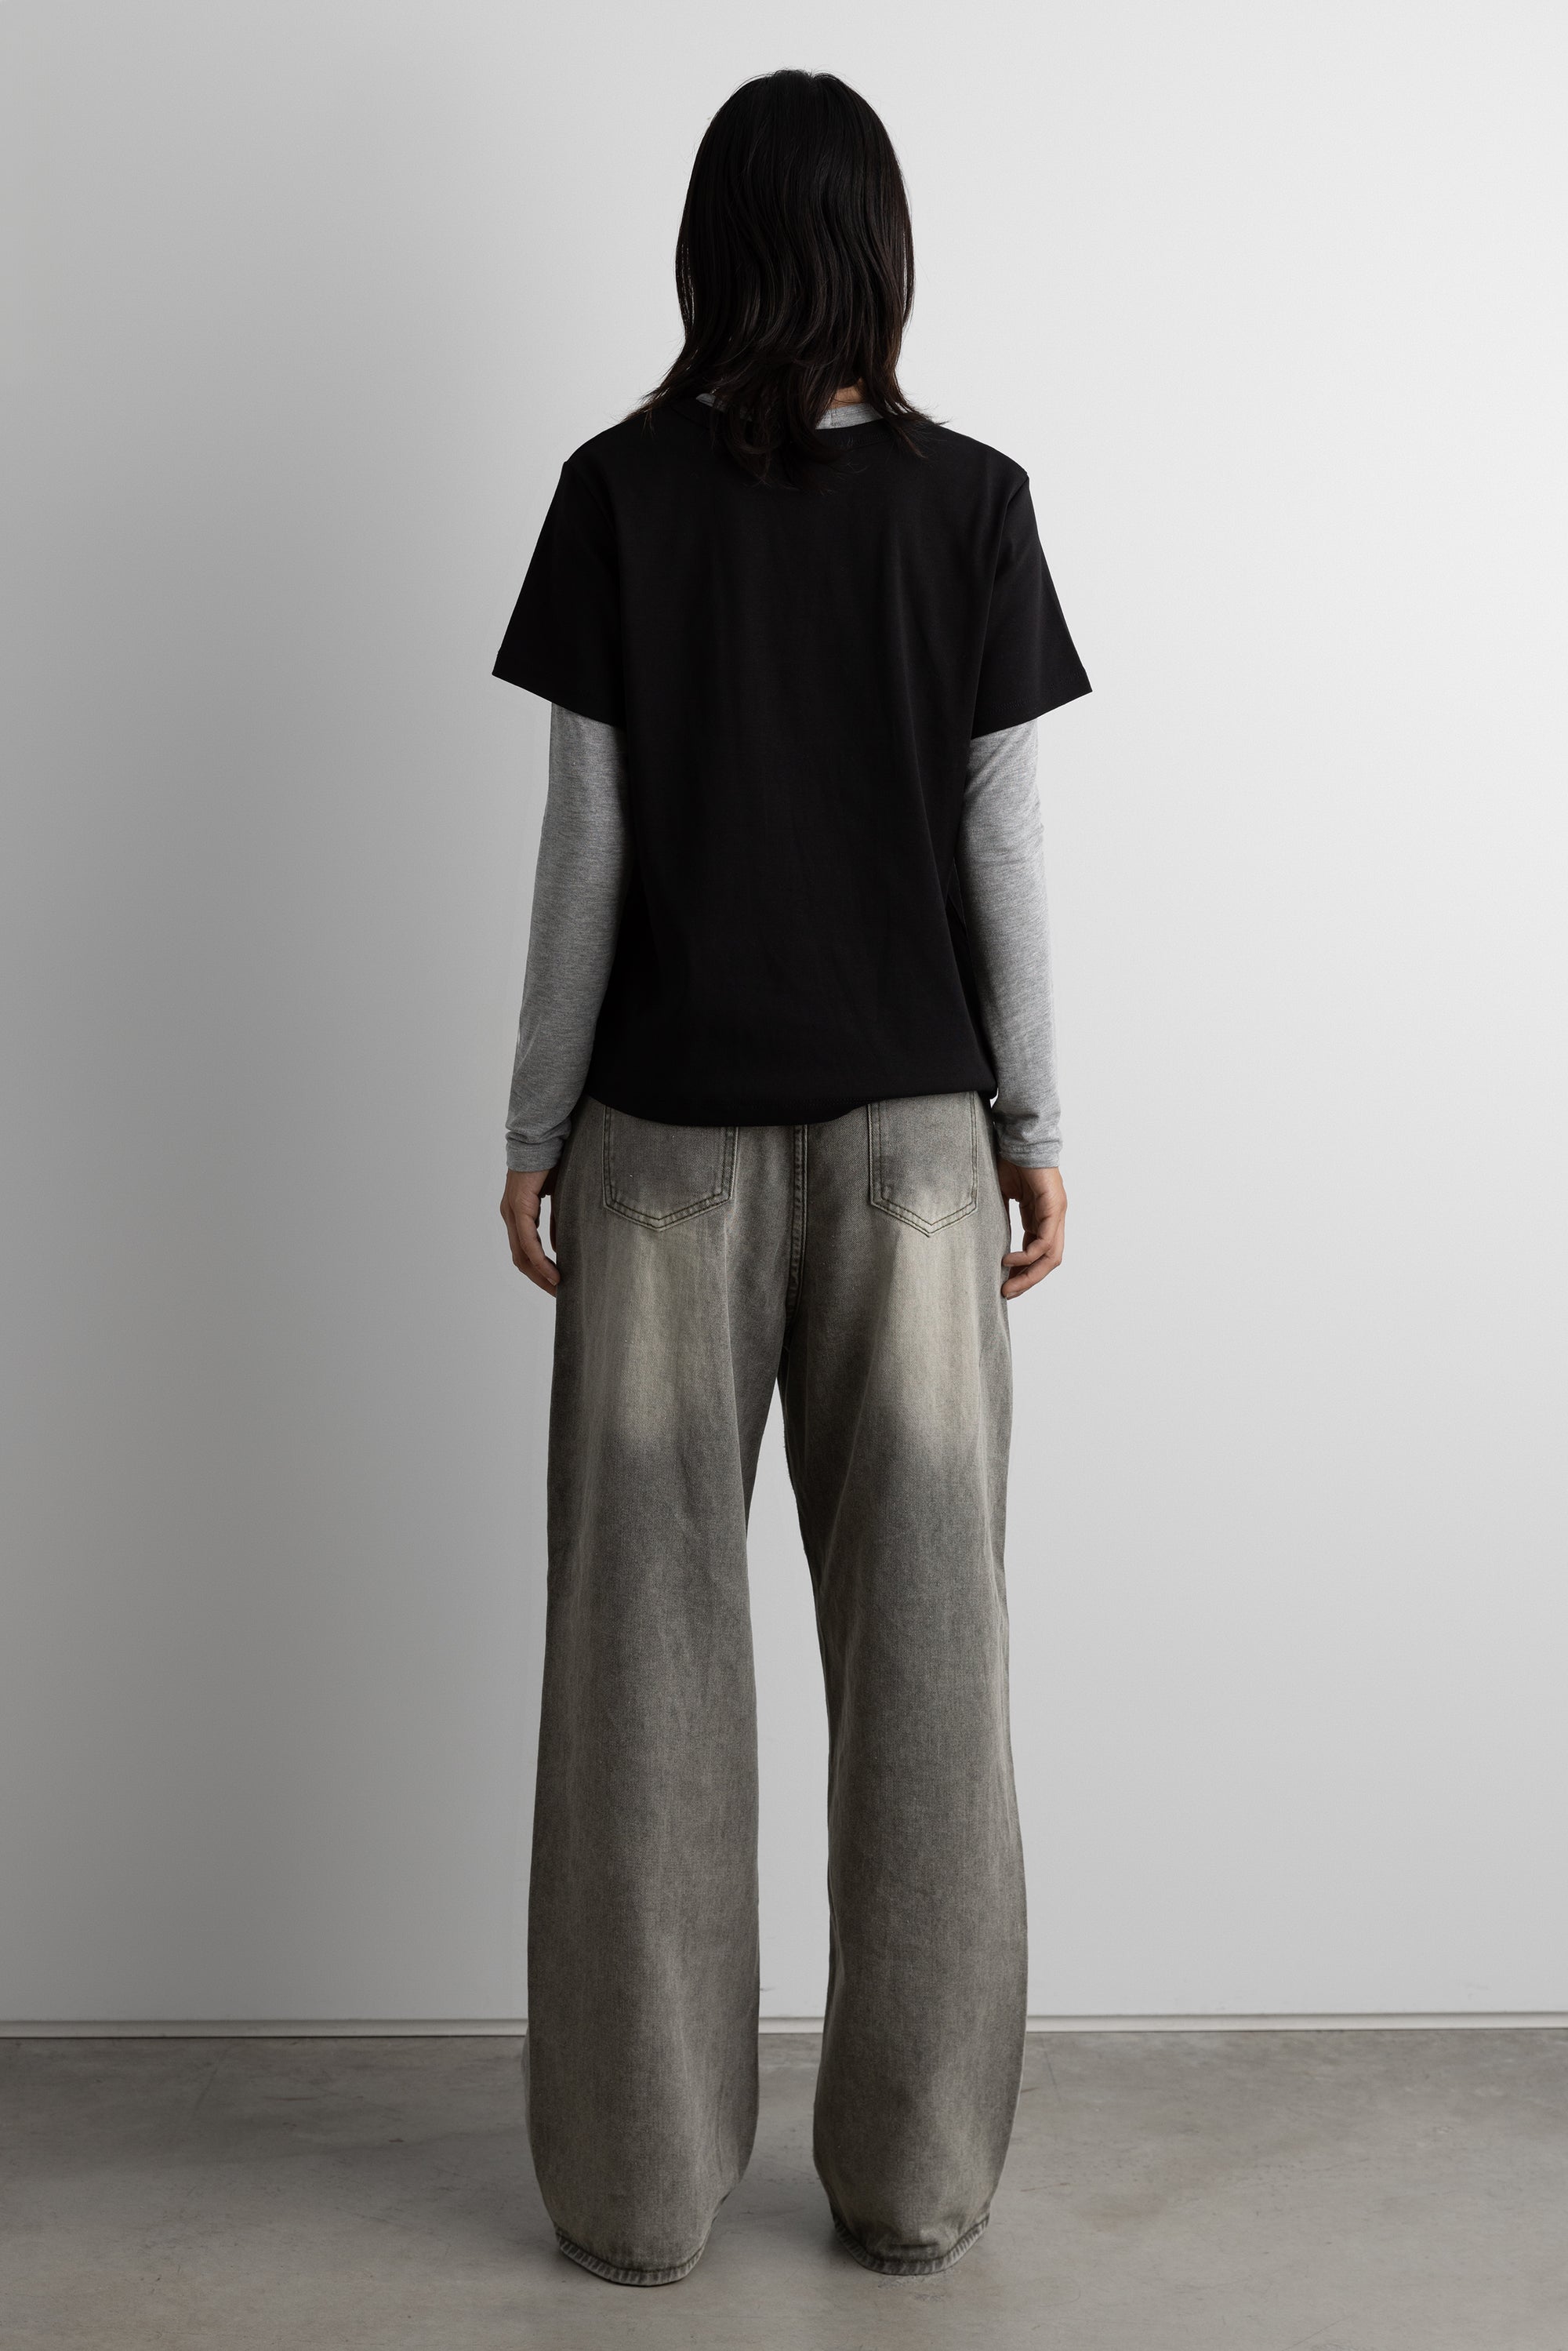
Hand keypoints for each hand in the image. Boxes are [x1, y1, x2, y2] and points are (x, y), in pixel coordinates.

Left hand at [501, 1167, 558, 1294]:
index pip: (524, 1250)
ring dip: (539, 1275)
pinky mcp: (519, 1207)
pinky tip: (554, 1272)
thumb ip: (555, 1223)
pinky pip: (528, 1242)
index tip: (556, 1284)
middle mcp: (510, 1215)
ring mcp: (512, 1212)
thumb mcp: (557, 1199)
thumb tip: (559, 1248)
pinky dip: (540, 1260)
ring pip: (522, 1255)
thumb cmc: (552, 1163)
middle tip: (558, 1294)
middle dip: (539, 1279)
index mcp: (517, 1213)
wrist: (544, 1137)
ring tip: (557, 1289)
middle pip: (520, 1259)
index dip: (539, 1270)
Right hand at [996, 1162, 1065, 1299]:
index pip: (1039, 1254)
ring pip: (1050, 1255)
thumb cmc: (1008, 1162)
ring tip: (1009, 1285)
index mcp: (1041, 1217)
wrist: (1017, 1137)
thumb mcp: (1002, 1198)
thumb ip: (1001, 1219)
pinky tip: (1009, 1260)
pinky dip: (1028, 1255)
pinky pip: (1045, 1240)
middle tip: (1007, 1294)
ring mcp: (1056, 1213)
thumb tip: (985, 1240)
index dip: (1025, 1272)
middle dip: (1029, 1281)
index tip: (1006, 1285)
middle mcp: (1053, 1218)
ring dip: (1030, 1274)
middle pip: (1049, 1261)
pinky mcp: (1054, 1207)